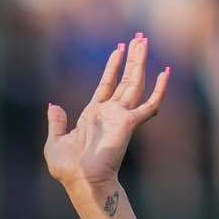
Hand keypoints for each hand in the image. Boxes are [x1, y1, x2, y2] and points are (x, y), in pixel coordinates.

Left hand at [44, 33, 169, 192]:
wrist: (80, 181)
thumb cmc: (67, 168)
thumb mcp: (55, 142)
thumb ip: (56, 123)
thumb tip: (53, 106)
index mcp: (93, 114)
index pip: (106, 84)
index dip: (112, 67)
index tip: (118, 49)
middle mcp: (110, 113)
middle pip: (125, 80)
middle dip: (132, 59)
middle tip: (139, 38)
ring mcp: (121, 117)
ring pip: (135, 84)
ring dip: (140, 63)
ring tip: (144, 42)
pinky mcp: (129, 123)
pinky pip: (149, 104)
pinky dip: (159, 89)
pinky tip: (165, 72)